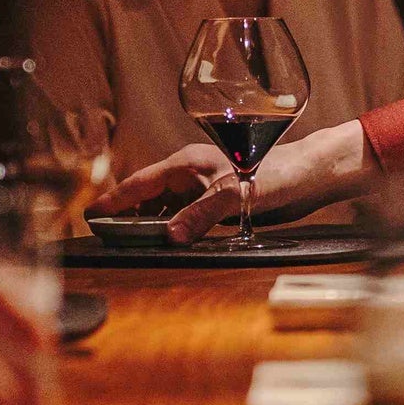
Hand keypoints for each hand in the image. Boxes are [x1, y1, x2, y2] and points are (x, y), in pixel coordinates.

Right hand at [95, 119, 370, 241]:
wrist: (312, 175)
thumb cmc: (278, 173)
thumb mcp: (236, 194)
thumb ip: (202, 214)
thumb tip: (170, 236)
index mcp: (188, 164)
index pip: (141, 183)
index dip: (115, 199)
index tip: (91, 213)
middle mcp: (192, 174)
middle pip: (148, 196)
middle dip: (125, 213)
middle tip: (103, 233)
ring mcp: (205, 188)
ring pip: (166, 207)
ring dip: (148, 223)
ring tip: (127, 240)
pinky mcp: (220, 201)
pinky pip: (186, 216)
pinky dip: (172, 227)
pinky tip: (167, 241)